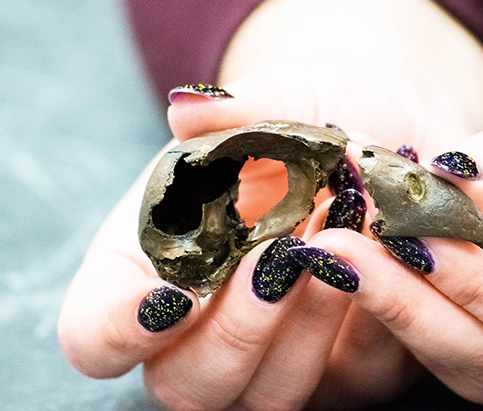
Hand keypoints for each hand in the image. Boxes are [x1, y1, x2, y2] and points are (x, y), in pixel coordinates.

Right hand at [58, 0, 482, 409]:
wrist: (387, 139)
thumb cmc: (309, 122)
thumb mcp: (275, 101)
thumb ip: (233, 112)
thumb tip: (190, 106)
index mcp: (151, 266)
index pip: (94, 336)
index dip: (117, 330)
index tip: (172, 290)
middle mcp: (204, 329)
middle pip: (184, 387)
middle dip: (235, 330)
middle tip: (280, 253)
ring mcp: (275, 358)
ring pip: (269, 397)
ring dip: (309, 323)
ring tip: (341, 234)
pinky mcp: (347, 370)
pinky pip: (356, 382)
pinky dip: (374, 318)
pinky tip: (387, 254)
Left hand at [305, 52, 482, 409]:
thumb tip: (425, 189)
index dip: (469, 281)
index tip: (393, 232)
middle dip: (410, 304)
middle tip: (331, 250)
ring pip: (479, 368)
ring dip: (401, 313)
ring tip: (337, 253)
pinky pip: (471, 355)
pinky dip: (417, 315)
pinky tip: (369, 269)